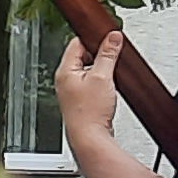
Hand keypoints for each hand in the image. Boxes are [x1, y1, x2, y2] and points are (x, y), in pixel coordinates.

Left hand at [58, 32, 128, 154]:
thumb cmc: (89, 113)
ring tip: (108, 78)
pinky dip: (101, 82)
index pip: (76, 43)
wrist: (90, 138)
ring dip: (100, 70)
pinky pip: (91, 83)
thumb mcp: (102, 77)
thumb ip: (108, 54)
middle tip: (111, 59)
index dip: (93, 39)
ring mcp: (72, 90)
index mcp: (65, 71)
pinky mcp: (81, 100)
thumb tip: (113, 38)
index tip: (108, 39)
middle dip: (98, 55)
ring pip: (88, 69)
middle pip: (82, 55)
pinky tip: (107, 89)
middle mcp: (65, 80)